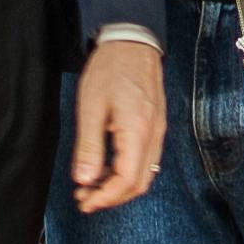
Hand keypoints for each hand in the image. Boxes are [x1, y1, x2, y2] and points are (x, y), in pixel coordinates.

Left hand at [69, 39, 164, 214]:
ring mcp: (158, 131)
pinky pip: (146, 160)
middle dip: (111, 198)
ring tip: (92, 184)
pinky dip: (127, 172)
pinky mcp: (156, 126)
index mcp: (137, 131)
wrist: (132, 42)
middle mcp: (153, 135)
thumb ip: (89, 147)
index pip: (126, 180)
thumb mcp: (90, 108)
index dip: (105, 197)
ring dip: (119, 186)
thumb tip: (85, 180)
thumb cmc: (110, 69)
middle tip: (85, 197)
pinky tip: (108, 167)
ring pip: (144, 174)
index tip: (85, 201)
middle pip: (138, 183)